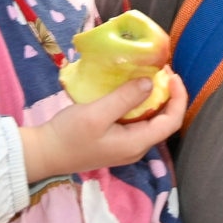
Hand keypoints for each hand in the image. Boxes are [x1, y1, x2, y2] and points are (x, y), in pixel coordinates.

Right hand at [21, 71, 187, 181]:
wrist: (44, 153)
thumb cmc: (69, 135)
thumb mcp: (97, 113)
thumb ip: (125, 98)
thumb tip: (151, 83)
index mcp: (136, 144)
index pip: (171, 122)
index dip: (179, 97)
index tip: (172, 74)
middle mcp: (136, 148)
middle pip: (164, 121)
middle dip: (168, 95)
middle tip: (160, 69)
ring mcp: (126, 146)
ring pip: (150, 121)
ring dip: (154, 98)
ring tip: (148, 75)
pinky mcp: (116, 141)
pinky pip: (136, 121)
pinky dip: (139, 103)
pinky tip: (130, 89)